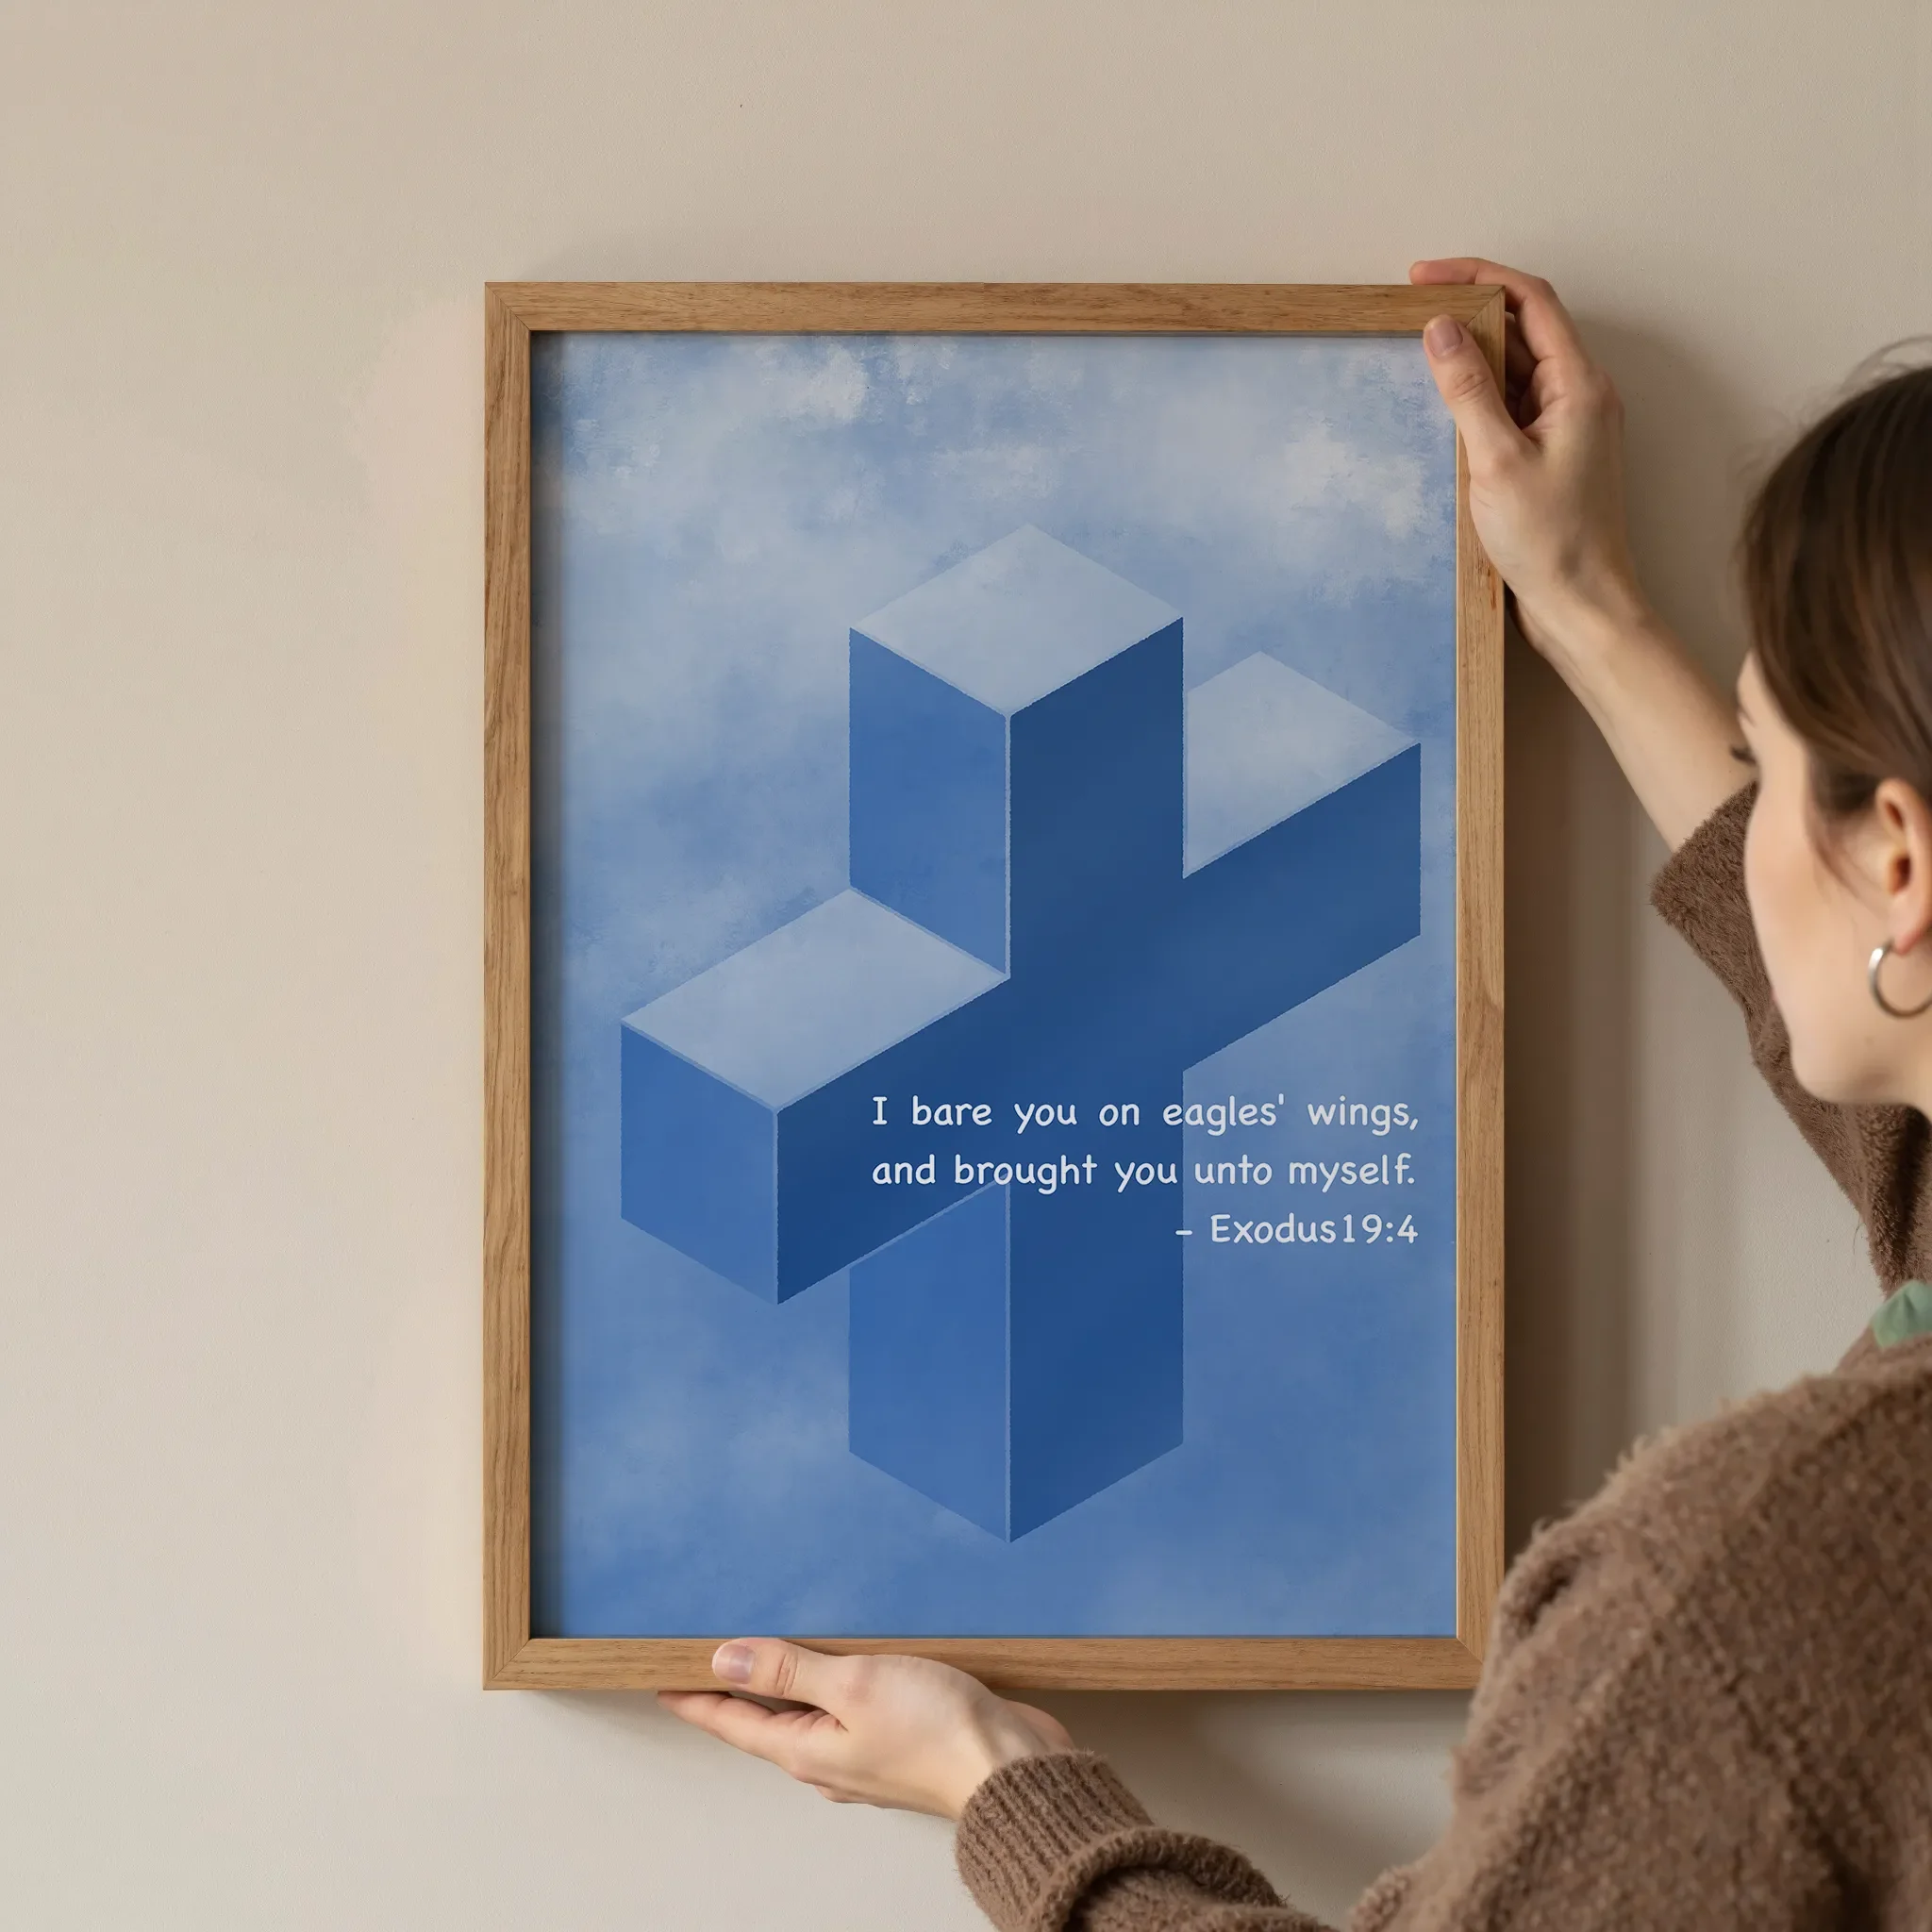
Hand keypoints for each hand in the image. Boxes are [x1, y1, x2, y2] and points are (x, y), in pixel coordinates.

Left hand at [657, 1639, 1075, 1818]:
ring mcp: (866, 1755)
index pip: (733, 1722)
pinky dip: (834, 1684)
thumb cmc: (936, 1732)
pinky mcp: (902, 1741)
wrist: (1010, 1769)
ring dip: (788, 1686)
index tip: (662, 1678)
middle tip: (707, 1659)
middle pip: (768, 1721)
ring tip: (768, 1654)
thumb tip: (723, 1659)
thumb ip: (789, 1671)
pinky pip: (852, 1710)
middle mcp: (829, 1760)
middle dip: (737, 1692)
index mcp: (806, 1751)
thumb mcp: (851, 1685)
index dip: (695, 1697)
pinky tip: (847, 1663)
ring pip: (811, 1716)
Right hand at [1409, 256, 1651, 669]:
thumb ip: (1468, 391)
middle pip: (1524, 329)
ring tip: (1421, 356)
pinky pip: (1513, 407)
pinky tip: (1445, 410)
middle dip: (1470, 312)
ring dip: (1472, 357)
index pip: (1530, 300)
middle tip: (1413, 311)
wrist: (1584, 607)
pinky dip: (1479, 397)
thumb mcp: (1497, 461)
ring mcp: (1569, 426)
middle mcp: (1581, 396)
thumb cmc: (1552, 543)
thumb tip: (1441, 328)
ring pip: (1516, 369)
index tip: (1424, 277)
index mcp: (1580, 386)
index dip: (1477, 276)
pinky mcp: (1552, 456)